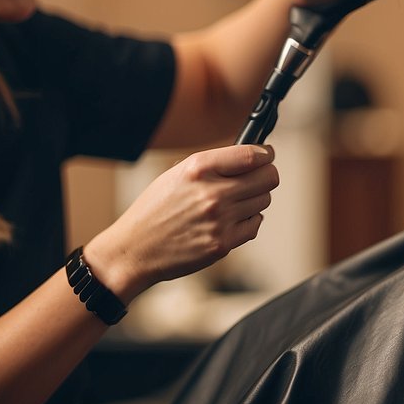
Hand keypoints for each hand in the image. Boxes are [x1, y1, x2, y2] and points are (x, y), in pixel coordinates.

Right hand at [83, 144, 278, 300]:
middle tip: (257, 179)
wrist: (135, 249)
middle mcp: (212, 192)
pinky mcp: (222, 244)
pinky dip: (248, 221)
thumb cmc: (155, 210)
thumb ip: (213, 165)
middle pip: (268, 178)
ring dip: (255, 199)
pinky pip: (255, 225)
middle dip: (266, 176)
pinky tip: (230, 220)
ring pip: (264, 201)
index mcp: (198, 169)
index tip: (267, 155)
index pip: (251, 155)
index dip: (266, 154)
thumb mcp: (177, 174)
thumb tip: (250, 158)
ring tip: (235, 202)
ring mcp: (220, 220)